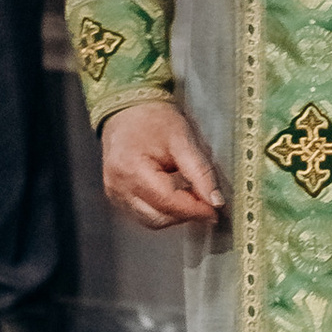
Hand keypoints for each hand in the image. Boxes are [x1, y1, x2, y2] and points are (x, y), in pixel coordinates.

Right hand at [103, 100, 222, 230]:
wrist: (129, 111)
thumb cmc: (154, 120)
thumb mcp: (183, 139)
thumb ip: (200, 171)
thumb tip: (216, 201)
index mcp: (132, 170)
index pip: (167, 201)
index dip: (194, 209)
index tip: (215, 211)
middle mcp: (118, 187)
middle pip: (158, 217)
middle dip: (186, 214)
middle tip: (208, 205)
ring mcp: (115, 194)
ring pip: (151, 220)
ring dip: (175, 215)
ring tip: (192, 198)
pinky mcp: (117, 197)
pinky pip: (143, 214)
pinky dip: (162, 211)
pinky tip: (175, 197)